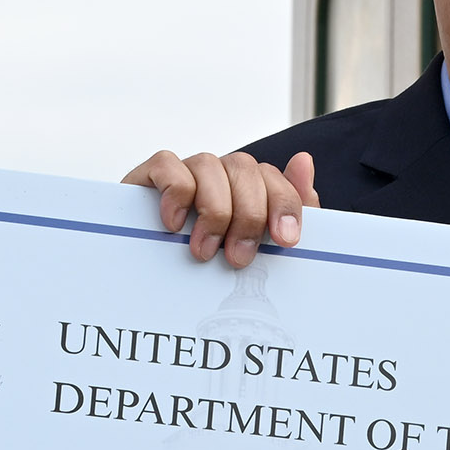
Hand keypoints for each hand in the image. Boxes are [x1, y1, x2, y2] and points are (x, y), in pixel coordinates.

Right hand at [125, 148, 316, 267]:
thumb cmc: (206, 269)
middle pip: (244, 168)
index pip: (273, 178)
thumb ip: (288, 209)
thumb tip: (304, 161)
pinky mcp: (149, 178)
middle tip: (237, 257)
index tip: (285, 241)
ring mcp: (184, 174)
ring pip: (209, 164)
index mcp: (247, 191)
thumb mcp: (255, 250)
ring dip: (213, 210)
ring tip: (203, 251)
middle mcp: (218, 177)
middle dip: (248, 215)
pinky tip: (174, 225)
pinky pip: (167, 165)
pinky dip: (175, 193)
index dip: (285, 205)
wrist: (145, 289)